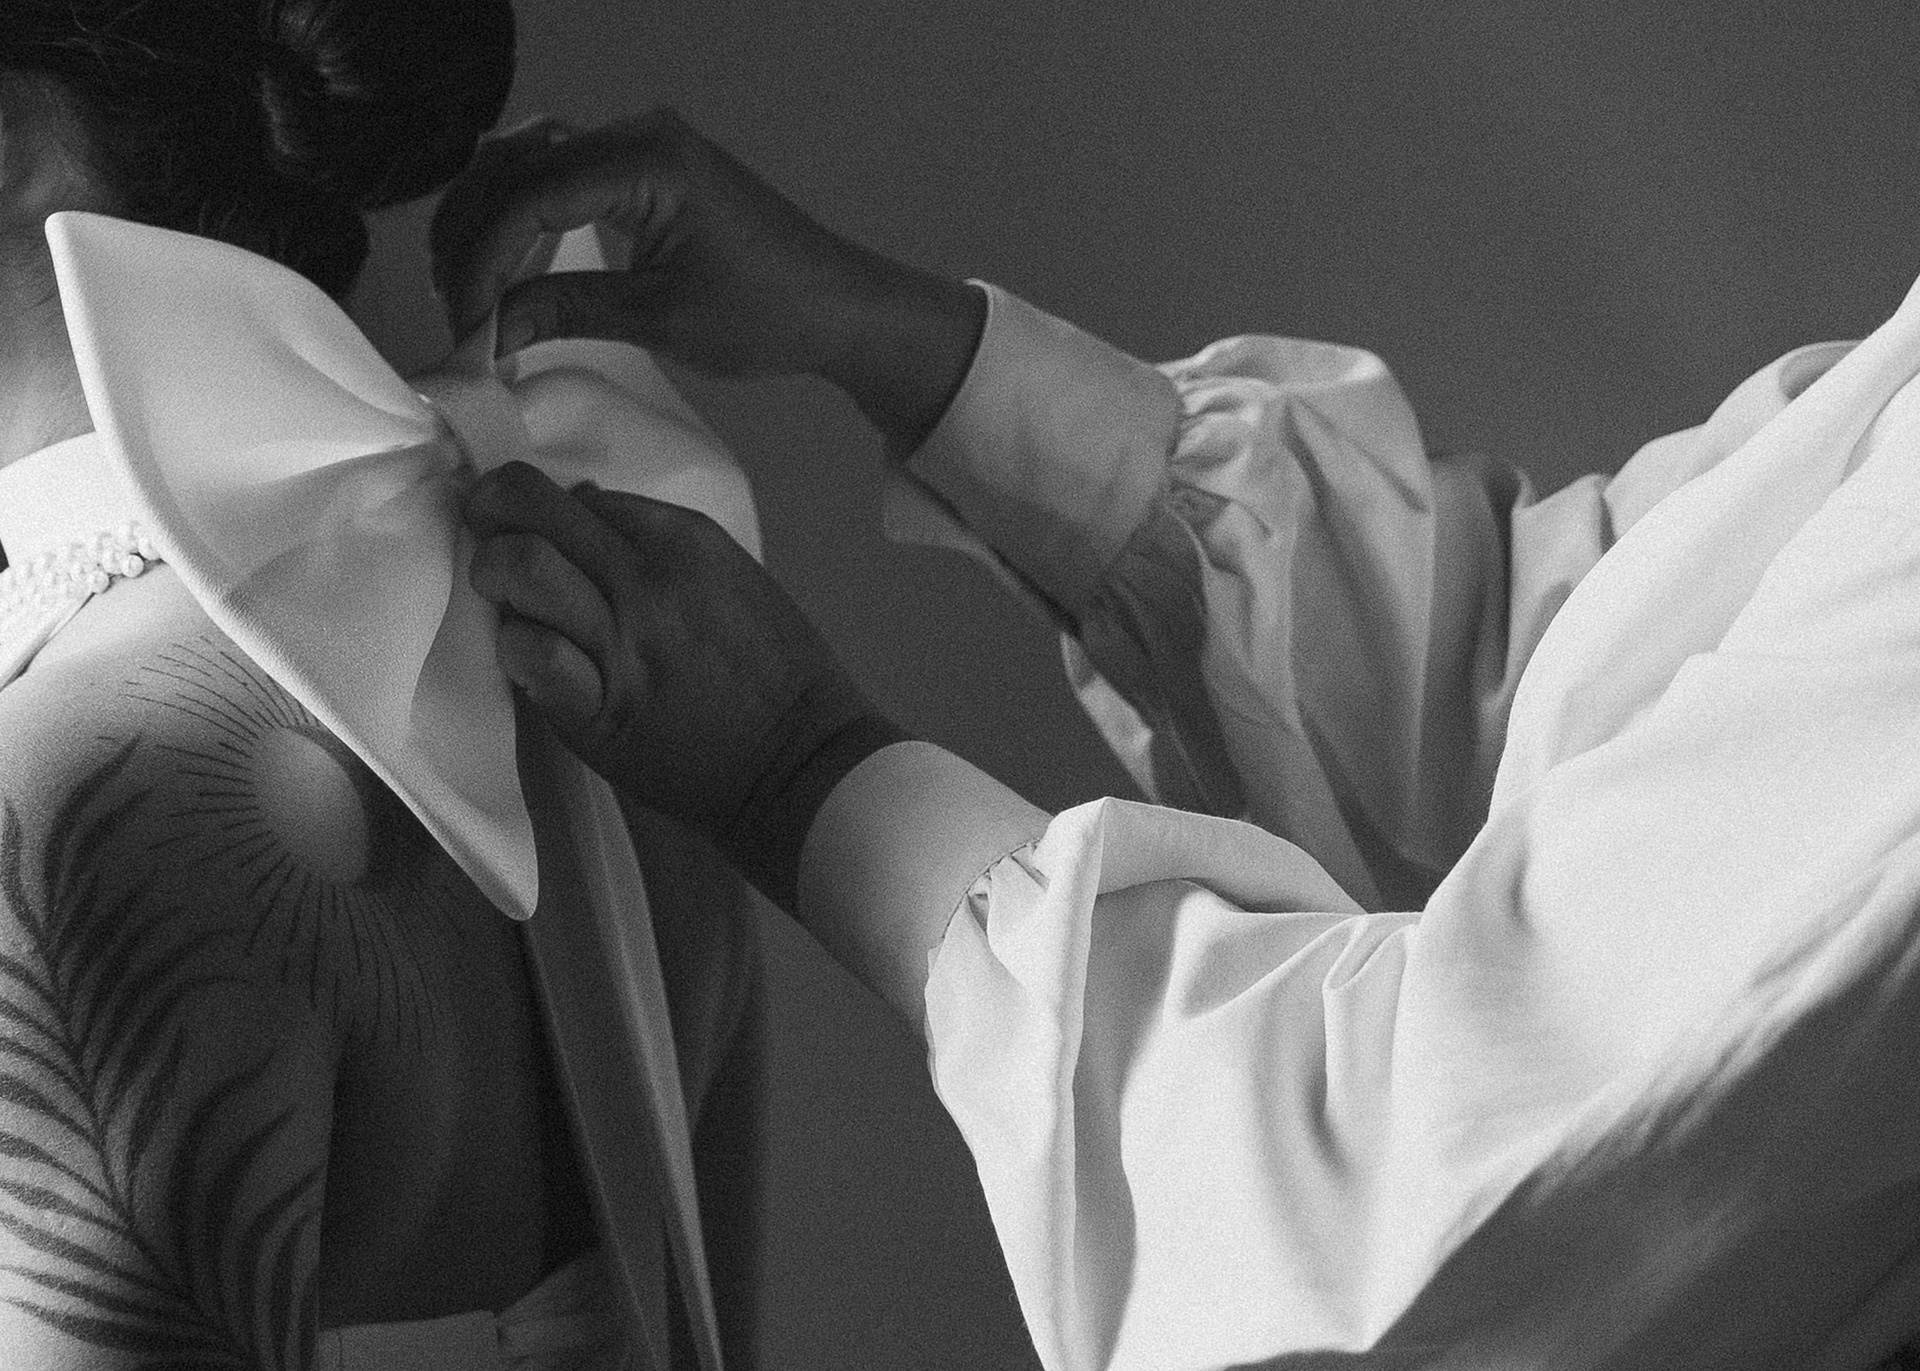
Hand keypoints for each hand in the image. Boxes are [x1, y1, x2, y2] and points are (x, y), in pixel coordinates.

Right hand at [431, 108, 985, 454]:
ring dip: (487, 226)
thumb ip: (564, 310)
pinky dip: (521, 219)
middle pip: (512, 168)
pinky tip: (506, 269)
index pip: (526, 195)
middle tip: (455, 315)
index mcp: (644, 158)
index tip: (465, 325)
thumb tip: (483, 331)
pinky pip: (558, 177)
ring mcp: (639, 144)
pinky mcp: (642, 168)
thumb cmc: (767, 315)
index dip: (481, 261)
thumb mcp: (659, 318)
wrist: (840, 306)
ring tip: (469, 297)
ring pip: (525, 166)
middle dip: (471, 240)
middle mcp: (636, 132)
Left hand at [464, 461, 904, 906]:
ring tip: (503, 601)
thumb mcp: (730, 576)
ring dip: (494, 577)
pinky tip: (528, 660)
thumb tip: (583, 502)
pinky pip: (532, 652)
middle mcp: (646, 578)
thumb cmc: (774, 672)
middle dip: (491, 513)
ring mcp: (621, 641)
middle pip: (530, 506)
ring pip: (520, 567)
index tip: (535, 532)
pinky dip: (515, 648)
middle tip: (485, 537)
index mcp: (683, 540)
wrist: (801, 762)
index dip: (543, 509)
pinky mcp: (599, 708)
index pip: (577, 495)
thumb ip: (657, 540)